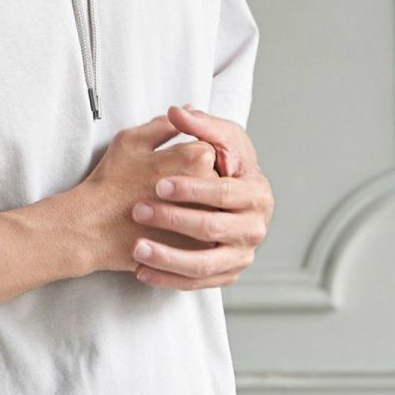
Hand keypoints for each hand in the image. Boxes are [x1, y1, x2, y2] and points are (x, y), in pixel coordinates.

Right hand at [71, 113, 221, 274]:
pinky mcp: (200, 247)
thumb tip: (186, 110)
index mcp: (196, 158)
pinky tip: (168, 231)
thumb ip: (165, 125)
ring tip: (164, 209)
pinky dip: (192, 234)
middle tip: (161, 188)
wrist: (93, 228)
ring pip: (213, 209)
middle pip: (214, 179)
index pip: (207, 150)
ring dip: (196, 208)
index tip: (165, 166)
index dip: (185, 157)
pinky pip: (206, 236)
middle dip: (194, 183)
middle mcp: (209, 189)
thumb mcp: (132, 141)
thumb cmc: (110, 181)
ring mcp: (206, 221)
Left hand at [129, 103, 273, 289]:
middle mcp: (255, 228)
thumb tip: (178, 111)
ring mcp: (241, 255)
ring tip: (137, 248)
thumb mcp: (219, 138)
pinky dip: (168, 279)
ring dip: (168, 258)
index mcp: (257, 193)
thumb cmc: (225, 162)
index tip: (158, 185)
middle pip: (212, 228)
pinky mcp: (227, 273)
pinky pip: (197, 283)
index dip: (191, 189)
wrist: (232, 196)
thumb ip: (200, 124)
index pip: (223, 192)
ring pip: (204, 264)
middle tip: (139, 212)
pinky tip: (141, 271)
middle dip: (173, 220)